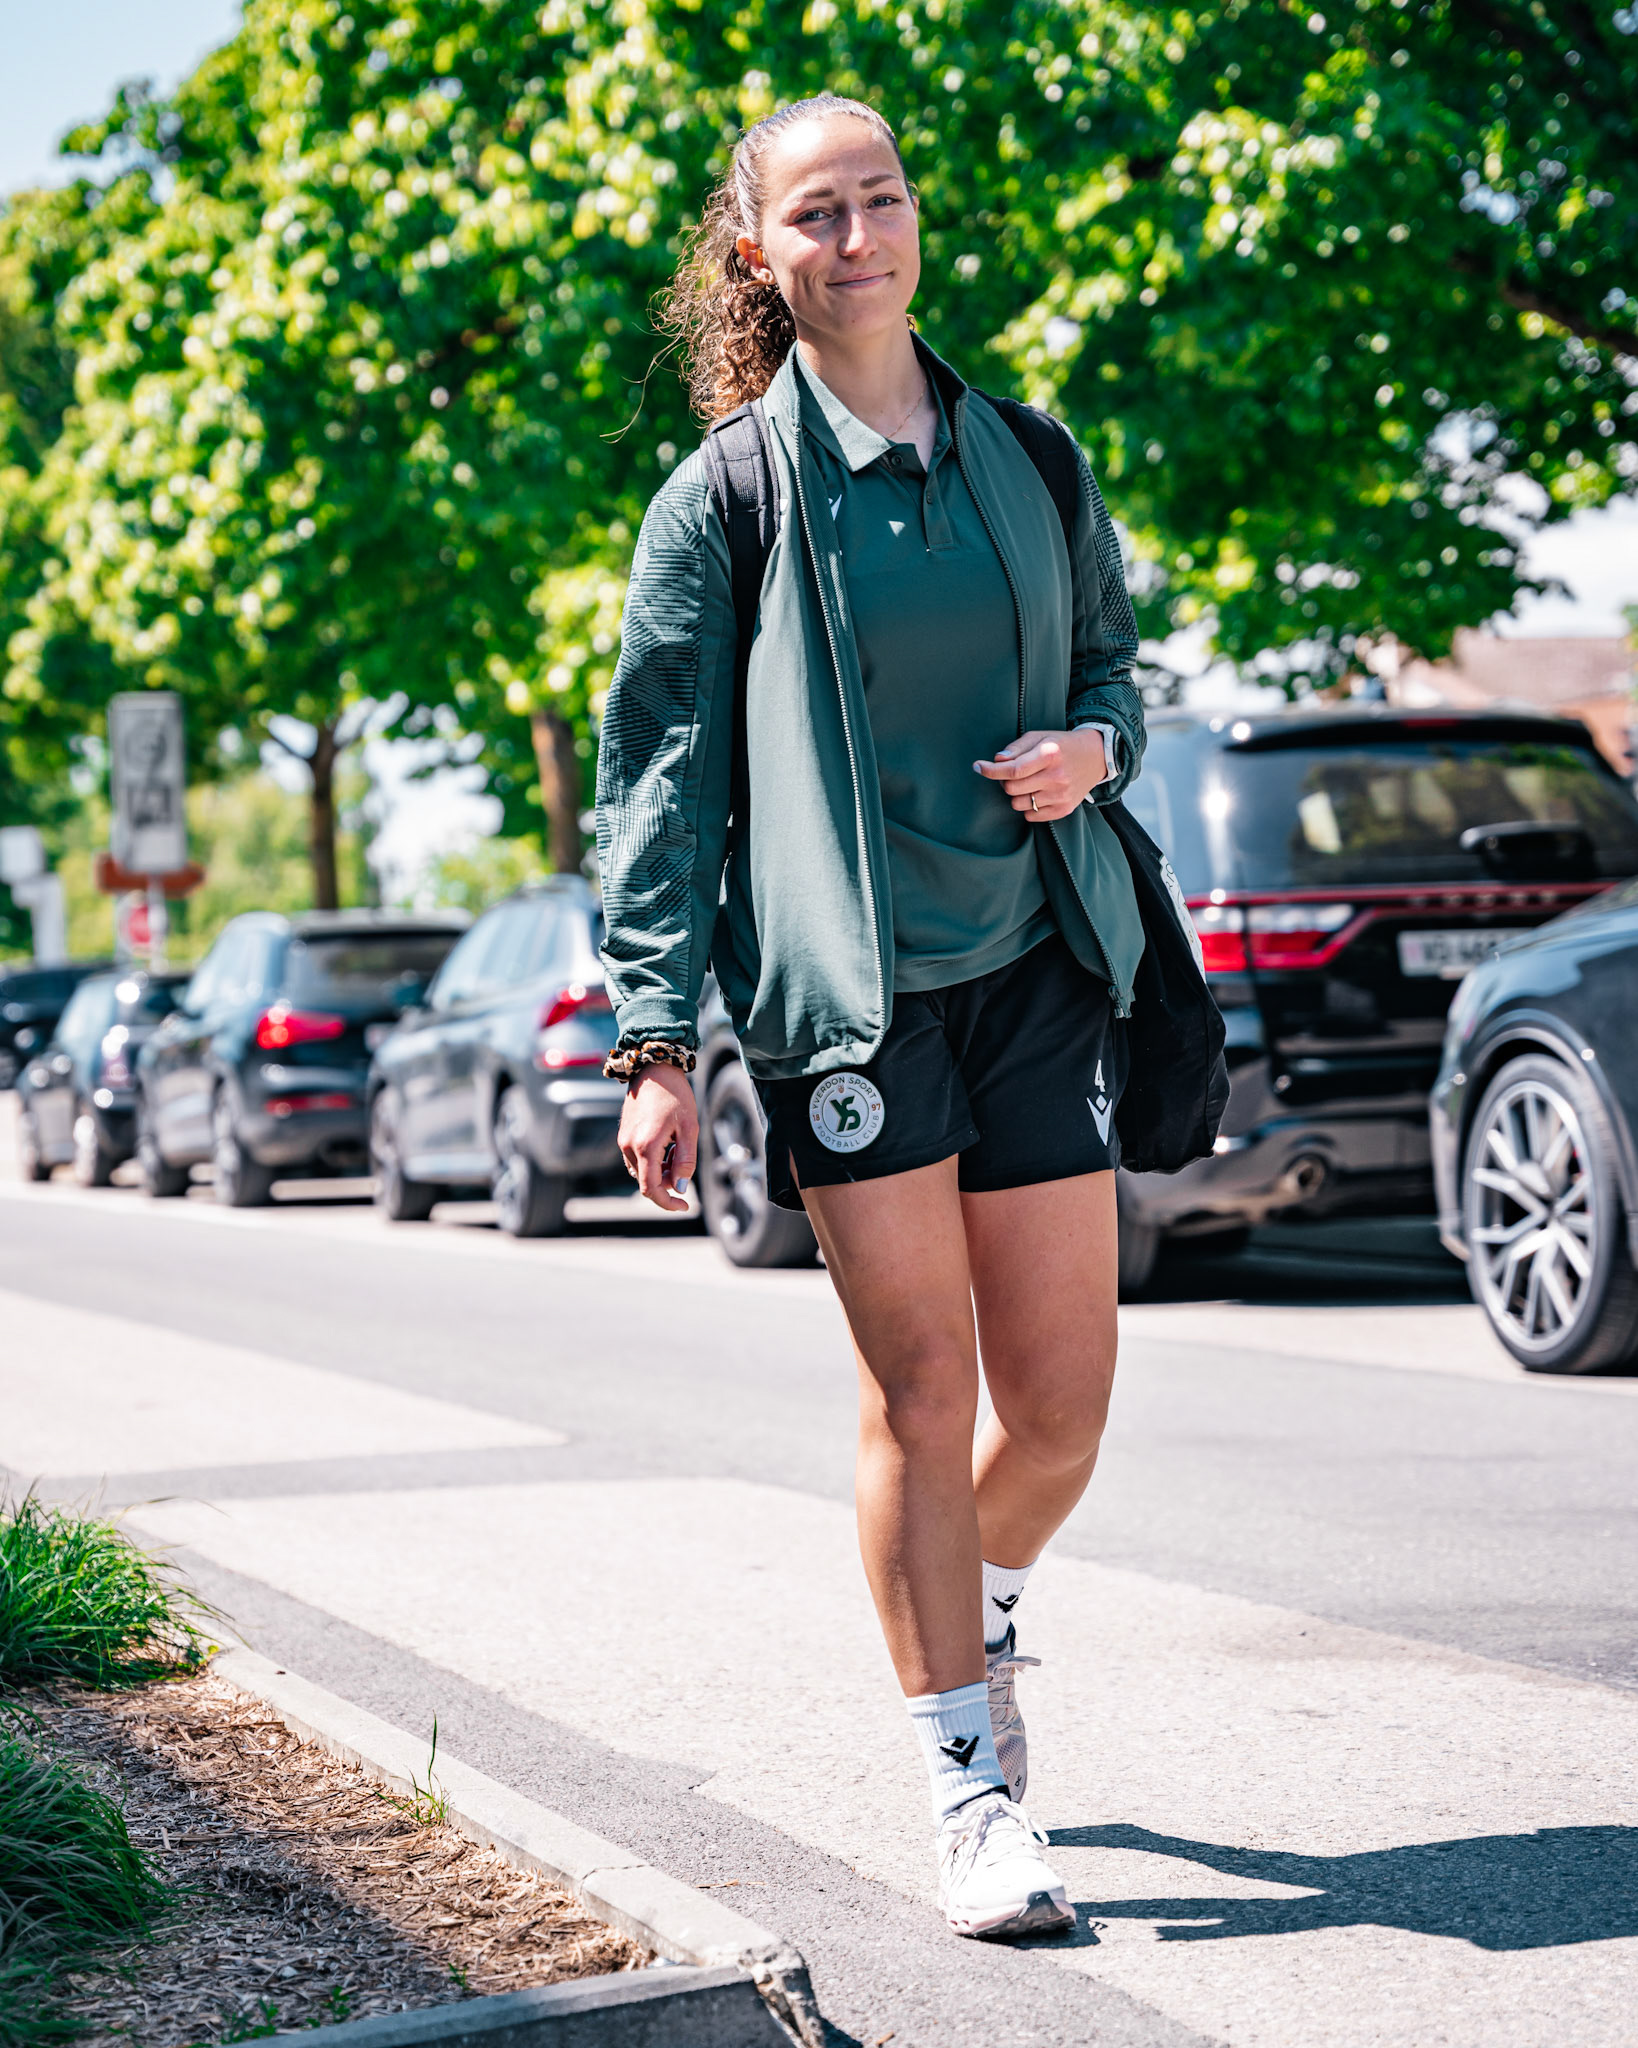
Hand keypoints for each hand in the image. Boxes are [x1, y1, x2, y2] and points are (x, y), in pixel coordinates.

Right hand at [617, 1063, 696, 1211]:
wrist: (654, 1069)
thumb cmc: (675, 1095)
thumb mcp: (689, 1128)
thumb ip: (685, 1160)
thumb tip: (679, 1188)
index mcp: (646, 1146)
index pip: (651, 1189)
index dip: (667, 1203)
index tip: (684, 1206)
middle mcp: (628, 1146)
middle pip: (646, 1182)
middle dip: (667, 1184)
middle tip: (684, 1167)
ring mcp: (623, 1141)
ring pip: (641, 1172)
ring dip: (660, 1172)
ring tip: (677, 1150)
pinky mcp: (623, 1135)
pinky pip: (636, 1160)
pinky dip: (652, 1163)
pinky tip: (667, 1147)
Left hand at [973, 728, 1107, 821]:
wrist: (1095, 757)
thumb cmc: (1062, 745)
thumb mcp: (1040, 737)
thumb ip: (1016, 747)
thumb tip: (997, 761)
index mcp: (1050, 755)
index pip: (1012, 770)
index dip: (991, 770)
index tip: (978, 767)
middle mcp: (1056, 777)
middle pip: (1011, 789)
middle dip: (1005, 781)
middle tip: (1013, 773)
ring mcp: (1061, 795)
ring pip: (1018, 804)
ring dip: (1017, 794)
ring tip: (1028, 782)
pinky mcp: (1064, 809)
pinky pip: (1031, 815)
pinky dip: (1028, 806)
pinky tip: (1038, 793)